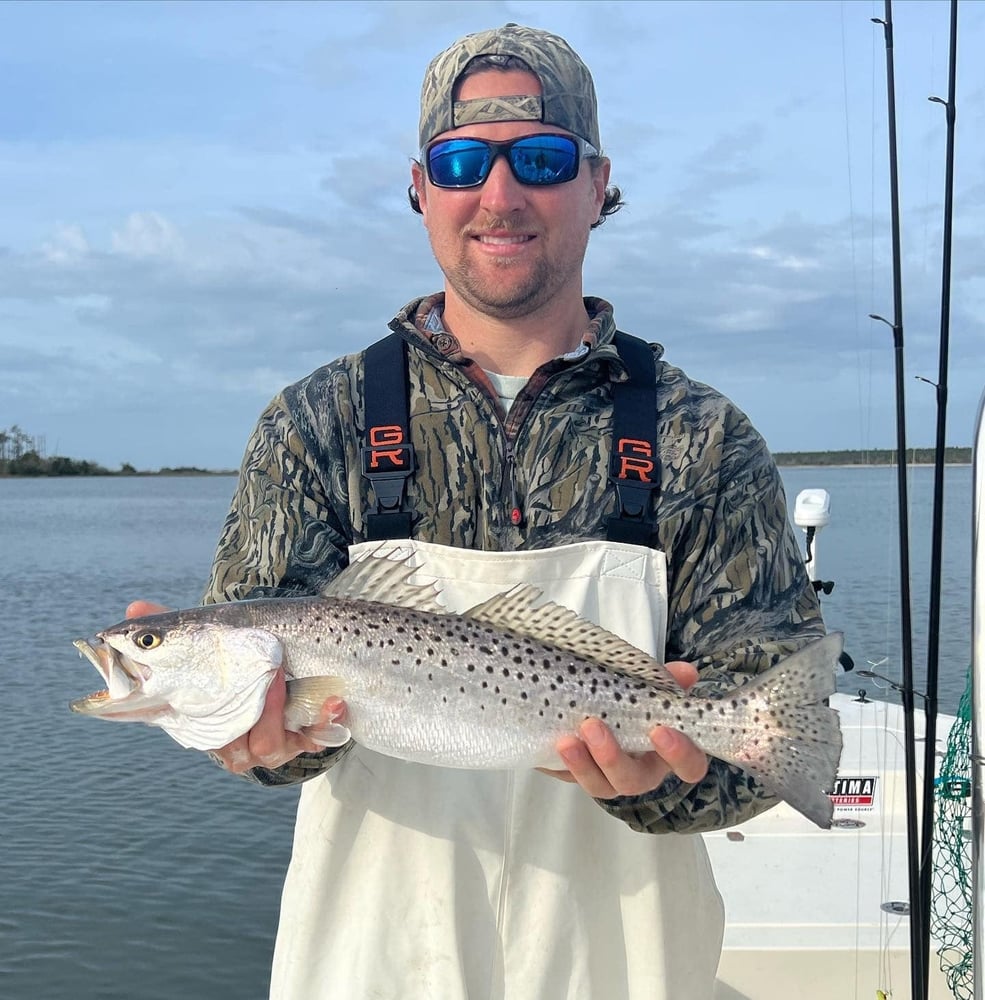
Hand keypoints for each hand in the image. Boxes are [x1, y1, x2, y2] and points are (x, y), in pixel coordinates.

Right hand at [125, 600, 332, 772]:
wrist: (290, 668)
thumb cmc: (240, 660)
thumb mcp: (214, 641)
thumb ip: (174, 627)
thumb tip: (133, 608)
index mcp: (211, 724)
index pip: (200, 734)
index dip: (205, 719)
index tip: (219, 688)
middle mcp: (239, 742)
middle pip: (238, 749)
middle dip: (255, 712)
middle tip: (270, 670)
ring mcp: (274, 744)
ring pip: (271, 748)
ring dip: (282, 712)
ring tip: (290, 676)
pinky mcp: (306, 738)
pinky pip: (316, 740)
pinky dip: (325, 723)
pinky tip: (336, 702)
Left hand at [542, 660, 708, 798]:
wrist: (590, 703)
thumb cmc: (630, 701)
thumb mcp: (647, 686)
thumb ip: (666, 680)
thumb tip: (686, 672)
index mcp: (666, 753)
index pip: (688, 766)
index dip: (679, 754)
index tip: (660, 730)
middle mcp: (639, 771)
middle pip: (635, 782)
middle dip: (613, 758)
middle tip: (593, 727)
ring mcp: (607, 777)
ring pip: (600, 786)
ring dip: (583, 765)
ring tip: (566, 741)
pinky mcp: (577, 774)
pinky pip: (569, 778)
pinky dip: (560, 764)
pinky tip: (552, 744)